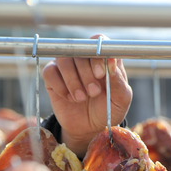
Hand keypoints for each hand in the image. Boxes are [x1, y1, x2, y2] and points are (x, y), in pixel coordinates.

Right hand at [42, 34, 132, 156]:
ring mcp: (68, 66)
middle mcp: (85, 59)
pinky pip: (49, 72)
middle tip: (94, 93)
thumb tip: (112, 60)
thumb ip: (118, 81)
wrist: (90, 129)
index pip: (98, 41)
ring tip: (82, 98)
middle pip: (79, 50)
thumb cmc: (108, 110)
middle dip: (86, 74)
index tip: (100, 74)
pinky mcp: (53, 77)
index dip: (98, 54)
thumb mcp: (120, 99)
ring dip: (73, 80)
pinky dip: (60, 86)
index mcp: (104, 59)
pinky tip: (70, 98)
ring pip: (63, 59)